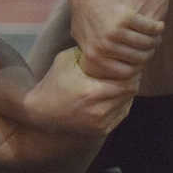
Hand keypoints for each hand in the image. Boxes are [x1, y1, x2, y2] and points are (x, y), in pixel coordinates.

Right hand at [24, 47, 138, 134]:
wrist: (41, 111)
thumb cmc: (54, 81)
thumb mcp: (67, 59)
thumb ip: (89, 51)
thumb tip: (111, 41)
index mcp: (91, 92)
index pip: (127, 80)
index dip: (130, 69)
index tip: (128, 61)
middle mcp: (98, 111)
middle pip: (130, 91)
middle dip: (131, 78)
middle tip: (129, 68)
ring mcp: (100, 123)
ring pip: (128, 102)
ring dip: (126, 90)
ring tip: (121, 79)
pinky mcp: (101, 130)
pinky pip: (121, 113)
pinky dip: (121, 102)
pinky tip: (115, 92)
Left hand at [69, 0, 168, 79]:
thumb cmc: (84, 12)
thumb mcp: (80, 35)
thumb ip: (90, 52)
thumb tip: (98, 72)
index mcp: (94, 55)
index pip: (125, 72)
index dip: (138, 67)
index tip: (142, 58)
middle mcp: (104, 46)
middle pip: (138, 58)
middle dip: (149, 53)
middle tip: (153, 47)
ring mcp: (115, 32)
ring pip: (146, 43)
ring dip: (155, 40)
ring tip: (157, 36)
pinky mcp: (126, 17)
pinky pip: (149, 28)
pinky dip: (157, 28)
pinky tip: (159, 26)